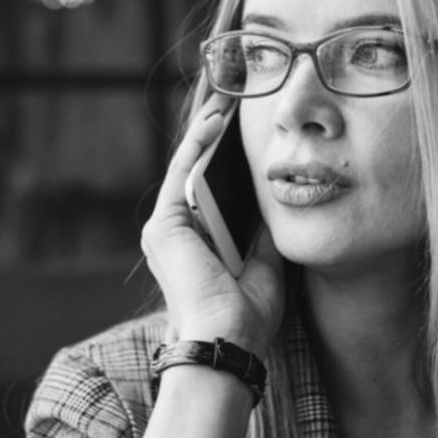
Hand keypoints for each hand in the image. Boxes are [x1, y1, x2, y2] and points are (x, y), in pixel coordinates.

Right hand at [140, 103, 283, 355]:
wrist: (229, 340)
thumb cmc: (246, 316)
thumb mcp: (265, 265)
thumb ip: (262, 234)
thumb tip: (274, 202)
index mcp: (199, 247)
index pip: (212, 192)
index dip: (227, 159)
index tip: (247, 130)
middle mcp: (178, 236)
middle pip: (199, 174)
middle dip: (216, 137)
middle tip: (236, 100)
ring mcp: (165, 230)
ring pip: (189, 168)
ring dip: (206, 131)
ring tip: (227, 97)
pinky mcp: (163, 226)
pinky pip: (184, 175)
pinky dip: (198, 144)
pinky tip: (216, 120)